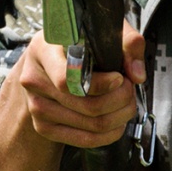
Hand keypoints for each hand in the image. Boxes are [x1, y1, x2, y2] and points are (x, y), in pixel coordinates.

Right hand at [16, 22, 145, 149]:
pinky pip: (85, 140)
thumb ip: (126, 42)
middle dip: (120, 99)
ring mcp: (37, 106)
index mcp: (43, 49)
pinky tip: (117, 121)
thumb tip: (137, 75)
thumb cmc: (77, 43)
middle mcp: (34, 79)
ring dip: (120, 116)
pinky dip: (110, 134)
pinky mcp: (44, 127)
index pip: (67, 78)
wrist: (46, 62)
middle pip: (87, 105)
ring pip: (91, 124)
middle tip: (130, 89)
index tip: (120, 77)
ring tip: (126, 102)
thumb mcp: (100, 30)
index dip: (100, 83)